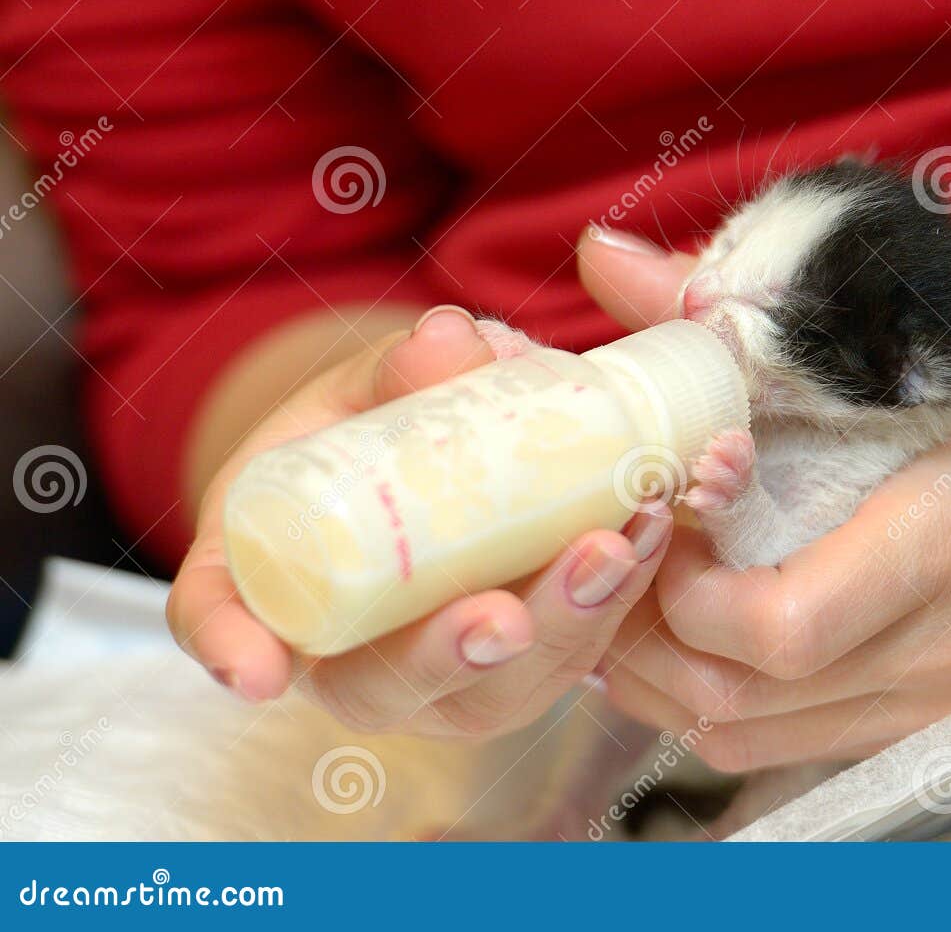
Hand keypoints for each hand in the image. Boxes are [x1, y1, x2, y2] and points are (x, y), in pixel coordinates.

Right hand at [167, 304, 673, 737]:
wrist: (432, 448)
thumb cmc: (372, 421)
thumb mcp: (368, 382)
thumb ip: (401, 367)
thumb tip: (452, 340)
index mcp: (269, 570)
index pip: (220, 620)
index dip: (230, 649)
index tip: (259, 672)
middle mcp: (348, 647)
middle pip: (382, 684)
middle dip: (449, 653)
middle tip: (504, 619)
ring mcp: (443, 672)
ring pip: (495, 689)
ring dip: (563, 627)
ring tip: (617, 549)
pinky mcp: (525, 664)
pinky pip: (569, 658)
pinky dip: (615, 602)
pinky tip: (651, 533)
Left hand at [577, 226, 950, 771]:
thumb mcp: (921, 318)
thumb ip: (755, 300)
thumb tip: (604, 258)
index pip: (786, 628)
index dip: (684, 597)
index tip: (657, 521)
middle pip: (750, 703)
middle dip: (647, 648)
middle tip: (616, 564)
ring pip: (762, 739)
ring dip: (671, 683)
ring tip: (640, 599)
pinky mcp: (950, 710)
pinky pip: (805, 742)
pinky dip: (728, 702)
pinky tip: (700, 636)